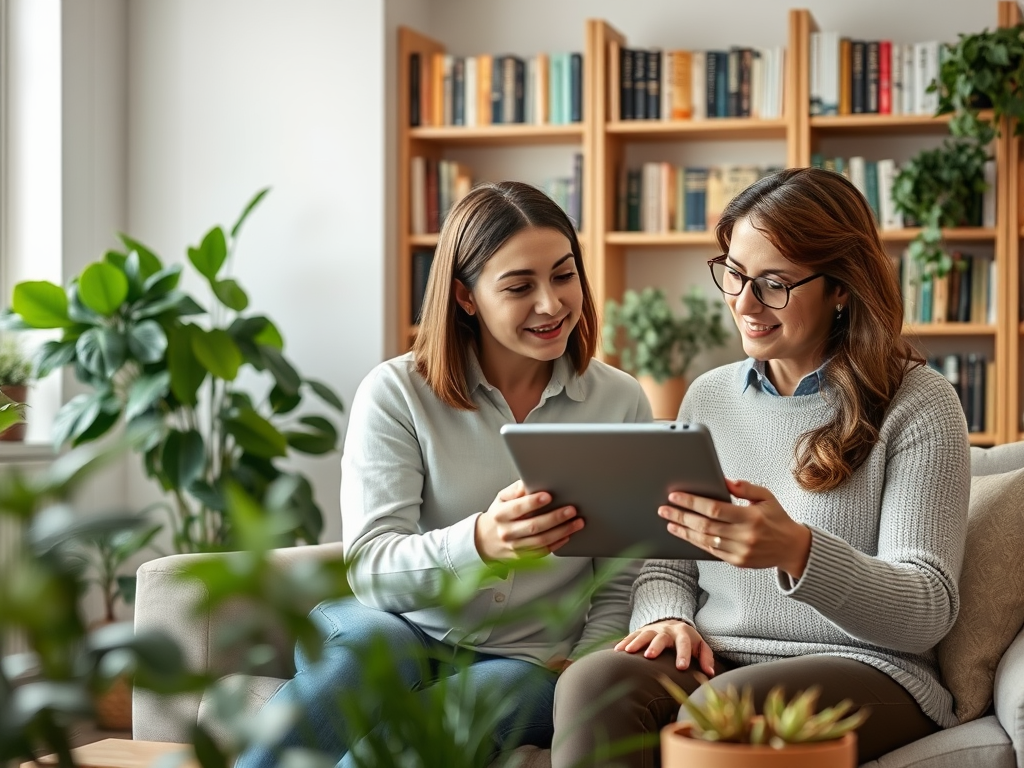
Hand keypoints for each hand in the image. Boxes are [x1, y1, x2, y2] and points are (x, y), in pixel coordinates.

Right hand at [474, 479, 583, 561]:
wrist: (485, 540)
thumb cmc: (499, 516)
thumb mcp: (502, 499)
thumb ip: (517, 490)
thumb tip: (530, 480)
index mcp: (500, 514)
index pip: (518, 508)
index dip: (533, 502)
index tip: (548, 496)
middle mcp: (507, 532)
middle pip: (533, 526)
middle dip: (555, 517)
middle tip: (571, 510)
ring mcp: (515, 546)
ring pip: (541, 540)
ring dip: (562, 531)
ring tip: (577, 522)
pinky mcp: (523, 557)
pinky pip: (543, 551)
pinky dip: (557, 543)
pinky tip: (568, 535)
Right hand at [614, 619, 715, 673]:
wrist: (672, 624)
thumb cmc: (688, 641)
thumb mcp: (700, 646)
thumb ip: (706, 658)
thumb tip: (710, 673)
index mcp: (683, 633)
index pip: (684, 643)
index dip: (683, 655)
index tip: (681, 668)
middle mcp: (667, 630)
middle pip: (661, 637)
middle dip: (655, 646)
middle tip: (649, 657)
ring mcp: (652, 629)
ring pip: (644, 634)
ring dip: (636, 643)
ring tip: (628, 652)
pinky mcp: (641, 630)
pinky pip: (632, 635)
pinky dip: (624, 642)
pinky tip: (617, 651)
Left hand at [659, 478, 811, 577]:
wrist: (792, 548)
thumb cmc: (777, 518)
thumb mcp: (766, 497)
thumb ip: (744, 487)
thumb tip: (722, 480)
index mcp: (751, 517)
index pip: (714, 509)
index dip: (692, 502)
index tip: (675, 496)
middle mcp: (744, 536)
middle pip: (704, 526)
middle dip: (681, 516)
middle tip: (664, 509)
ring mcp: (740, 552)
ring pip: (704, 541)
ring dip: (684, 531)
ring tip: (669, 522)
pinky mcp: (737, 562)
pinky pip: (711, 551)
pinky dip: (696, 542)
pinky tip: (684, 534)